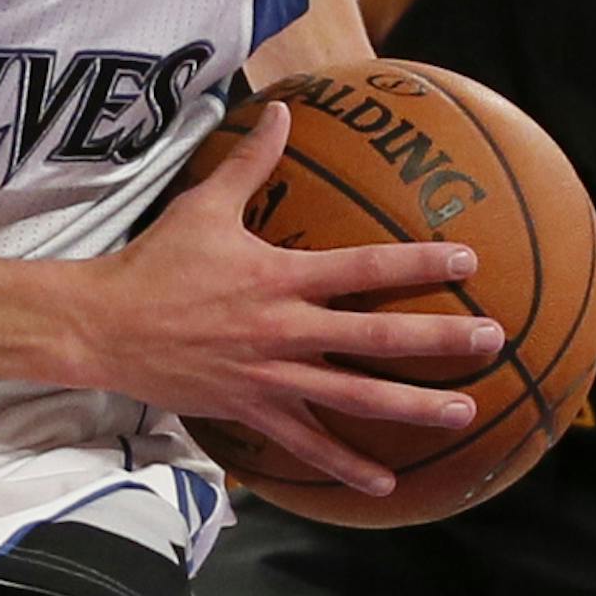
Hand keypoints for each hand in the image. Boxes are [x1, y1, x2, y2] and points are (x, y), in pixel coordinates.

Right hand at [82, 105, 507, 496]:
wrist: (104, 327)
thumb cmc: (155, 264)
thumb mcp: (203, 205)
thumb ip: (250, 161)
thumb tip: (283, 112)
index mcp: (280, 277)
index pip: (364, 268)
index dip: (419, 262)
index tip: (468, 261)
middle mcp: (284, 330)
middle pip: (376, 338)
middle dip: (438, 342)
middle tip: (491, 343)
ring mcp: (270, 377)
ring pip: (353, 398)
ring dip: (411, 409)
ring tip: (463, 414)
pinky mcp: (251, 411)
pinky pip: (305, 444)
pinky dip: (345, 466)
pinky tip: (385, 483)